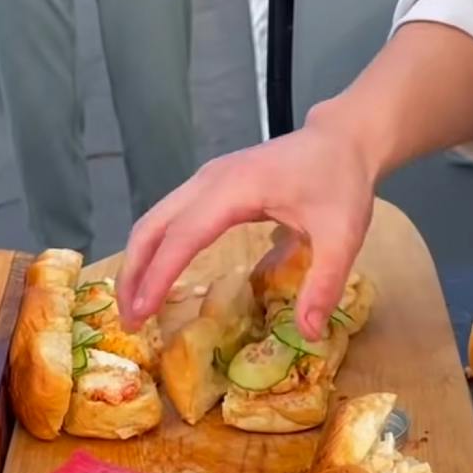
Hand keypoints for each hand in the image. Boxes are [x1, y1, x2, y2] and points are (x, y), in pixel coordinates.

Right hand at [116, 109, 379, 337]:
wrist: (343, 139)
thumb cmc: (341, 181)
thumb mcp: (343, 236)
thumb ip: (324, 283)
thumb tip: (308, 333)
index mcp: (234, 189)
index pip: (183, 237)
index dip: (158, 276)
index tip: (141, 313)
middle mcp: (208, 181)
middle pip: (151, 227)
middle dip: (133, 274)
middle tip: (129, 322)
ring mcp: (204, 180)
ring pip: (153, 221)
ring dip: (138, 263)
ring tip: (136, 307)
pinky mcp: (209, 186)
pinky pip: (168, 219)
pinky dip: (155, 250)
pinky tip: (157, 278)